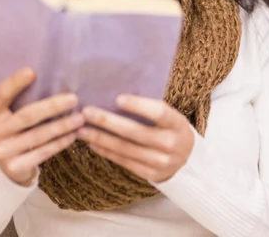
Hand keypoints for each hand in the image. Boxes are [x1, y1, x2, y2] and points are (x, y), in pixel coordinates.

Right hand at [0, 67, 83, 186]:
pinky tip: (73, 135)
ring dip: (62, 126)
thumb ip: (23, 99)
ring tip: (80, 118)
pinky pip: (42, 152)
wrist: (5, 166)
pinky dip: (59, 143)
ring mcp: (3, 151)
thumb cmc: (15, 129)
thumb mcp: (11, 114)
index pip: (2, 94)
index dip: (15, 82)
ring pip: (38, 135)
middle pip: (27, 116)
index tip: (32, 71)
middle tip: (74, 98)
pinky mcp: (14, 167)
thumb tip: (54, 78)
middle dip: (53, 106)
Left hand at [78, 95, 194, 183]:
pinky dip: (106, 151)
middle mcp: (171, 144)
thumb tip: (115, 93)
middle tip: (87, 112)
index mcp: (177, 123)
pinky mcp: (150, 174)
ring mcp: (160, 162)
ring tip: (82, 129)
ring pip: (125, 149)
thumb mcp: (169, 116)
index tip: (117, 98)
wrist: (186, 159)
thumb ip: (149, 107)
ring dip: (100, 138)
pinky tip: (92, 142)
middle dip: (108, 122)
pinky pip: (123, 161)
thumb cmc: (170, 128)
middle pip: (135, 132)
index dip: (138, 106)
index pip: (158, 112)